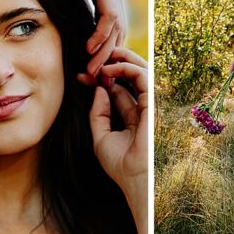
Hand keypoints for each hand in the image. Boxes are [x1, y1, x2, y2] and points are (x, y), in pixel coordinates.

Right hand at [41, 0, 125, 78]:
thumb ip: (70, 5)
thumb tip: (66, 26)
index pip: (113, 27)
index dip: (105, 50)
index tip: (91, 69)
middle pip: (119, 31)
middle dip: (107, 57)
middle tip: (95, 78)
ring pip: (116, 26)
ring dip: (104, 51)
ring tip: (92, 69)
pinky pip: (108, 15)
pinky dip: (101, 34)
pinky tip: (90, 49)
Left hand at [87, 48, 147, 195]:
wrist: (134, 177)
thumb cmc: (120, 163)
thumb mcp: (100, 135)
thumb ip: (98, 112)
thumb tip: (99, 88)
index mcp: (131, 116)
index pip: (116, 90)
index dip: (98, 80)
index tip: (80, 76)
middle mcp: (141, 108)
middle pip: (130, 77)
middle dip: (114, 63)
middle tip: (94, 58)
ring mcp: (148, 105)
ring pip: (140, 71)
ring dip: (121, 59)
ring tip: (102, 57)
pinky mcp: (153, 102)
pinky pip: (143, 77)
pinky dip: (126, 67)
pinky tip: (108, 69)